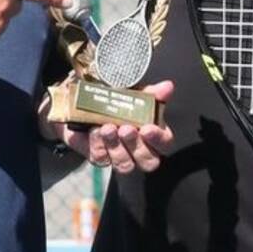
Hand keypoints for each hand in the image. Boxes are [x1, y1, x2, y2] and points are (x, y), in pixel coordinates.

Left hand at [57, 80, 174, 173]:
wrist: (86, 101)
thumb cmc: (118, 99)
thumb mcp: (136, 92)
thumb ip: (152, 93)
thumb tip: (167, 86)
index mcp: (154, 134)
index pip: (165, 144)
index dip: (158, 139)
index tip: (147, 128)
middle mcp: (139, 151)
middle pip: (147, 161)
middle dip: (136, 146)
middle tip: (125, 129)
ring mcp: (118, 157)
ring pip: (124, 165)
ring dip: (116, 146)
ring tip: (107, 128)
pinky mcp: (98, 157)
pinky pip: (100, 157)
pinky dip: (97, 144)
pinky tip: (94, 131)